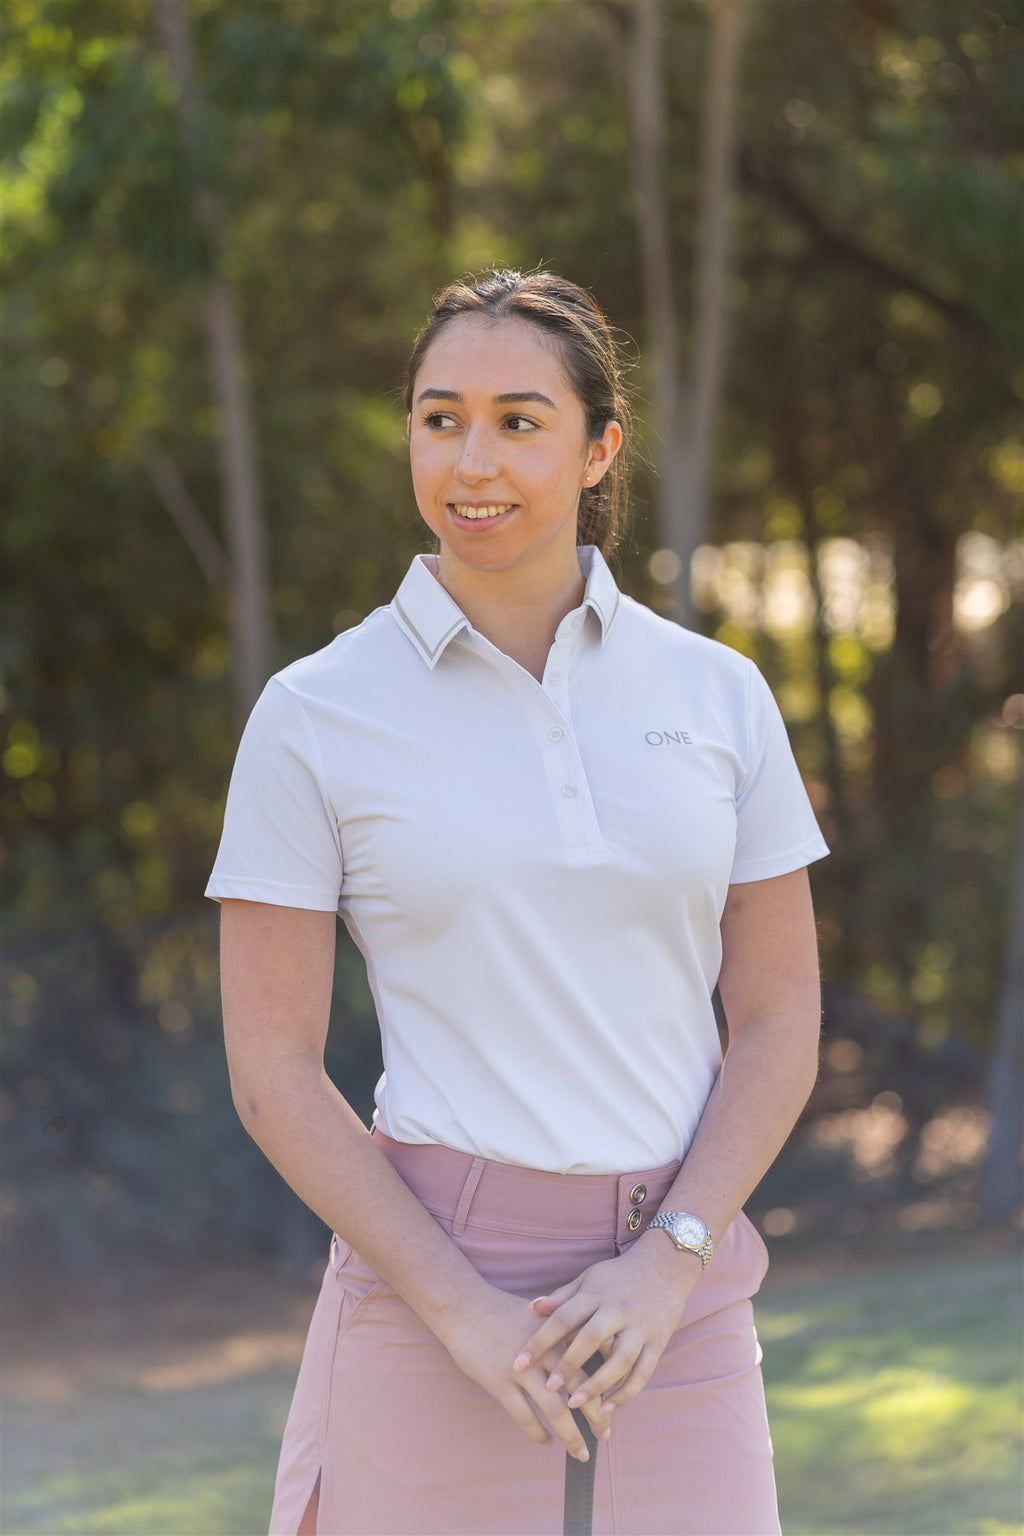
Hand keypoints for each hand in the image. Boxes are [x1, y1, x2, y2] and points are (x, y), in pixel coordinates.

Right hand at [438, 1282, 615, 1459]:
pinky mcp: (499, 1382)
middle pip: (580, 1390)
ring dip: (572, 1436)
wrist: (465, 1306)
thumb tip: (589, 1356)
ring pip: (555, 1410)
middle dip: (596, 1417)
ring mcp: (522, 1368)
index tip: (615, 1407)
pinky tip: (546, 1441)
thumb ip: (563, 1333)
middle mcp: (545, 1352)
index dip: (607, 1388)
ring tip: (581, 1453)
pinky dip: (538, 1433)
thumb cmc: (503, 1312)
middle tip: (606, 1436)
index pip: (592, 1364)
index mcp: (558, 1333)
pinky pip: (525, 1417)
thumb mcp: (539, 1316)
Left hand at [511, 1234, 700, 1412]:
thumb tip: (531, 1308)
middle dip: (569, 1364)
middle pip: (591, 1338)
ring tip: (574, 1404)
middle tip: (548, 1387)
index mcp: (597, 1293)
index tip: (518, 1363)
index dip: (540, 1341)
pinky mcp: (658, 1342)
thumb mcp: (589, 1278)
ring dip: (597, 1385)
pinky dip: (626, 1393)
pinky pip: (643, 1373)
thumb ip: (562, 1296)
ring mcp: (640, 1327)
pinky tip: (607, 1408)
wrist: (666, 1265)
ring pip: (620, 1361)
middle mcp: (619, 1310)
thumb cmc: (619, 1276)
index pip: (563, 1317)